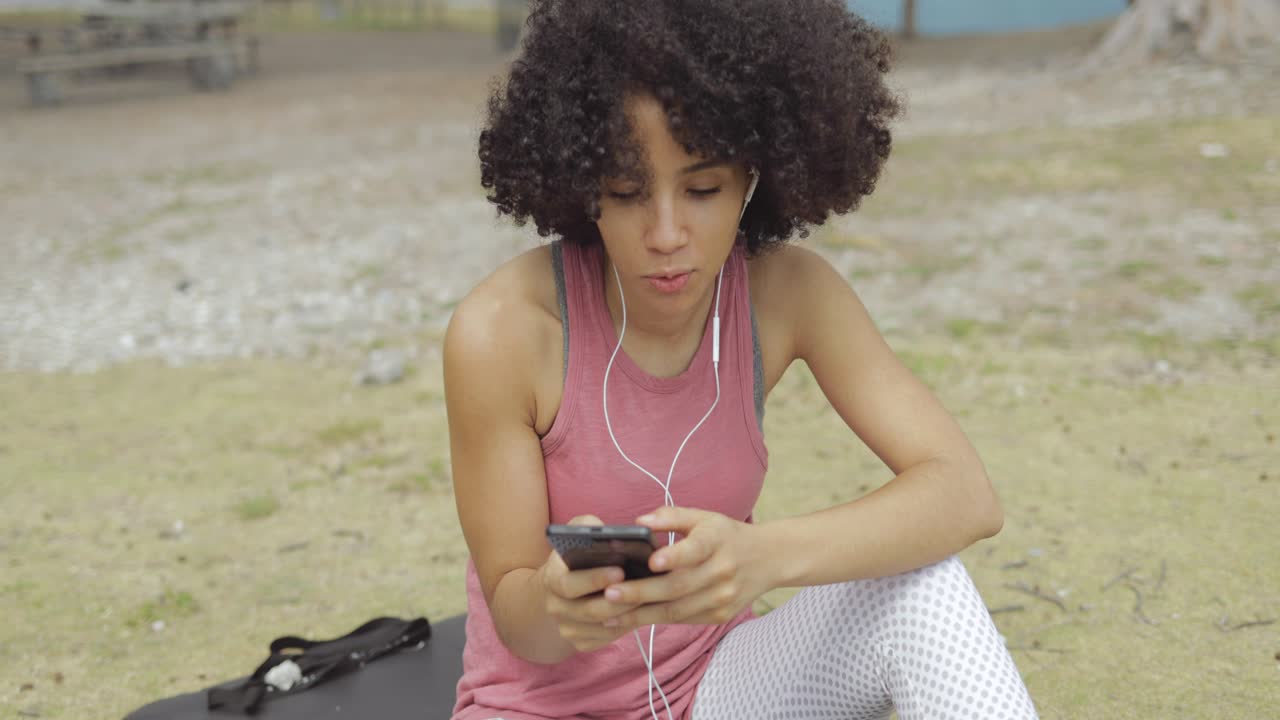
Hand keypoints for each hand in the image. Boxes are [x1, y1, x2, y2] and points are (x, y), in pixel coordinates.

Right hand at [539, 515, 642, 653]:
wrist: (562, 588)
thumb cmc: (576, 554)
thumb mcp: (576, 533)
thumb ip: (588, 526)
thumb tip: (607, 532)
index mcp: (552, 579)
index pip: (569, 584)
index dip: (594, 579)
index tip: (620, 570)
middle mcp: (555, 607)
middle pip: (589, 611)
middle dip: (619, 600)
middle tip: (644, 589)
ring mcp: (566, 627)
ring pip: (602, 627)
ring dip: (627, 615)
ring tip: (651, 600)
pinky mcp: (580, 642)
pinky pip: (606, 639)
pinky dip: (625, 627)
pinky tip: (642, 613)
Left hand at [601, 507, 774, 628]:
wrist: (768, 559)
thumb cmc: (726, 536)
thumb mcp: (704, 518)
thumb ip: (672, 516)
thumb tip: (639, 520)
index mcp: (717, 541)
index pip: (696, 549)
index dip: (674, 556)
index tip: (651, 561)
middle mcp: (721, 572)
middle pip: (677, 587)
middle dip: (641, 592)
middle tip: (609, 593)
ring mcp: (722, 598)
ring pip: (677, 611)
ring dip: (641, 615)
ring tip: (609, 613)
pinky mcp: (719, 616)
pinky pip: (683, 620)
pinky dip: (655, 621)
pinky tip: (631, 619)